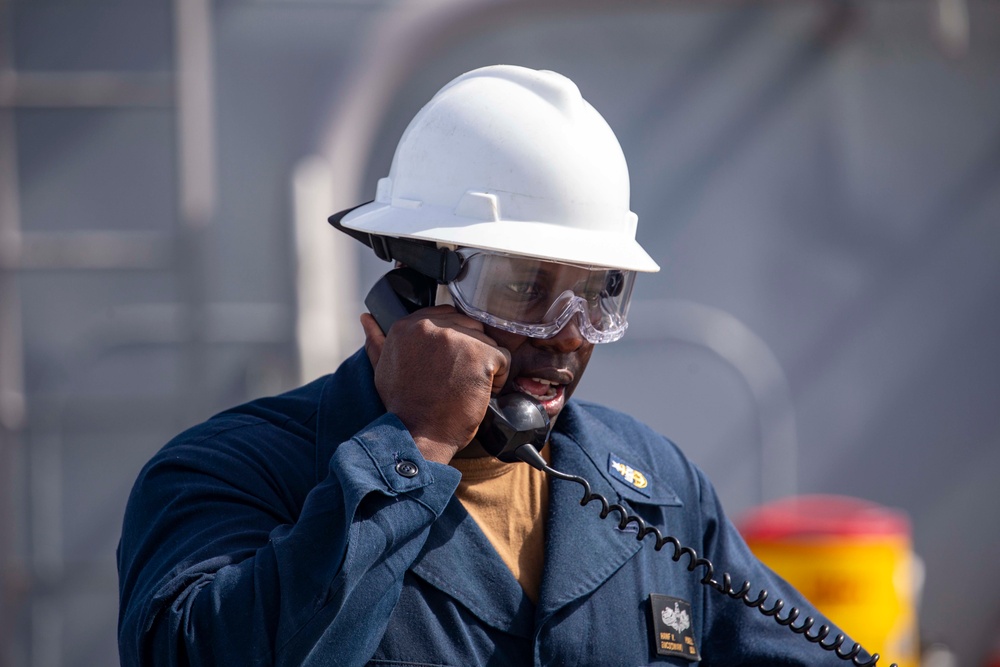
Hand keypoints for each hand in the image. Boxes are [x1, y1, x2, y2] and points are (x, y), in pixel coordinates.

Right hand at [360, 306, 509, 463]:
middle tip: (455, 380)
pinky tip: (479, 393)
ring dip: (484, 366)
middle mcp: (431, 326)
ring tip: (465, 387)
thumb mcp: (383, 369)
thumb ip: (378, 341)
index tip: (447, 365)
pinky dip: (498, 378)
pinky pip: (504, 358)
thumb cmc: (403, 407)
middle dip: (469, 353)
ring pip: (488, 341)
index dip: (454, 342)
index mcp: (407, 325)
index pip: (447, 316)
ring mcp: (456, 339)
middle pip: (470, 327)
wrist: (419, 435)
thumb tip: (366, 319)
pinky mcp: (480, 354)